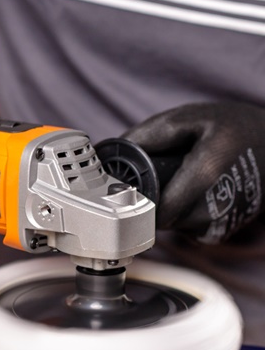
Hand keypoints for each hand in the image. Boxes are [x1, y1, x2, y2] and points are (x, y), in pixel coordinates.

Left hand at [123, 102, 264, 243]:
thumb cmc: (233, 128)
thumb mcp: (191, 118)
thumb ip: (151, 134)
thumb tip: (115, 149)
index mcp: (205, 174)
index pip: (156, 209)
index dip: (138, 200)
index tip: (131, 188)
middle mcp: (214, 206)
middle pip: (161, 219)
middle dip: (153, 201)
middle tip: (157, 179)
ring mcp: (220, 223)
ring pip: (173, 226)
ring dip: (168, 208)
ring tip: (180, 184)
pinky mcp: (222, 231)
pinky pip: (187, 229)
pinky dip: (183, 215)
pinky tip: (192, 196)